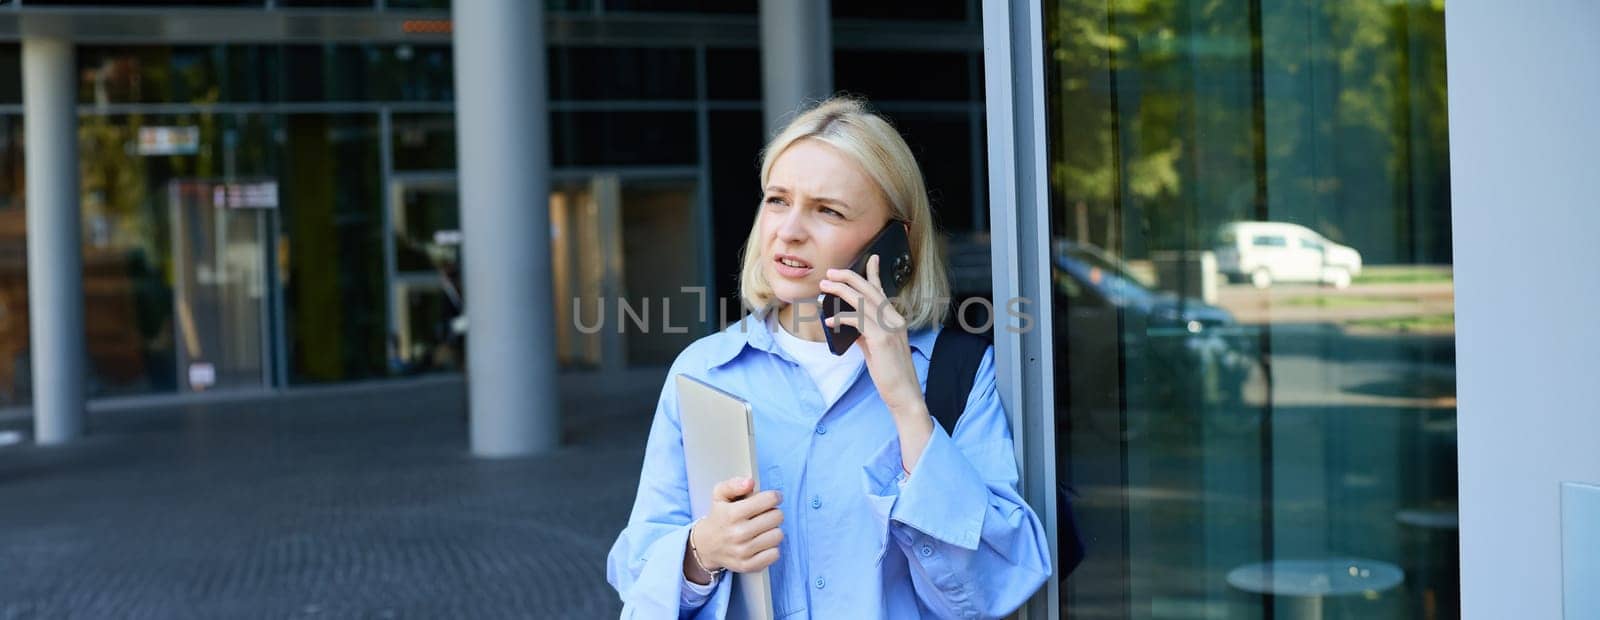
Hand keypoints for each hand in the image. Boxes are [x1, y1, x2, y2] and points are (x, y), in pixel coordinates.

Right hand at [689, 476, 783, 576]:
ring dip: (773, 530)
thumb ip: (734, 484)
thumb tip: (750, 482)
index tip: (772, 498)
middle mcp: (738, 533)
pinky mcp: (748, 565)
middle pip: (777, 517)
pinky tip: (761, 543)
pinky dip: (771, 548)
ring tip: (762, 529)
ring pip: (778, 535)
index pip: (769, 500)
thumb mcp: (720, 495)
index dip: (774, 497)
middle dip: (774, 513)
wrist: (706, 546)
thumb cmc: (719, 517)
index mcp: (732, 514)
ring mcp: (743, 552)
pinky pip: (775, 554)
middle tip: (765, 515)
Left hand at [820, 254, 925, 417]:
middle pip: (870, 290)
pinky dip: (841, 317)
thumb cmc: (890, 372)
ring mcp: (890, 328)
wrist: (904, 393)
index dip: (874, 273)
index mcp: (894, 320)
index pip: (882, 291)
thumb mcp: (875, 348)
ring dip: (840, 292)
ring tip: (824, 288)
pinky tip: (828, 320)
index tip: (870, 258)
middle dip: (849, 278)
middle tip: (830, 274)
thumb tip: (847, 323)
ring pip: (862, 301)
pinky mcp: (882, 340)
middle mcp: (894, 320)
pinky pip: (858, 322)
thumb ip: (864, 332)